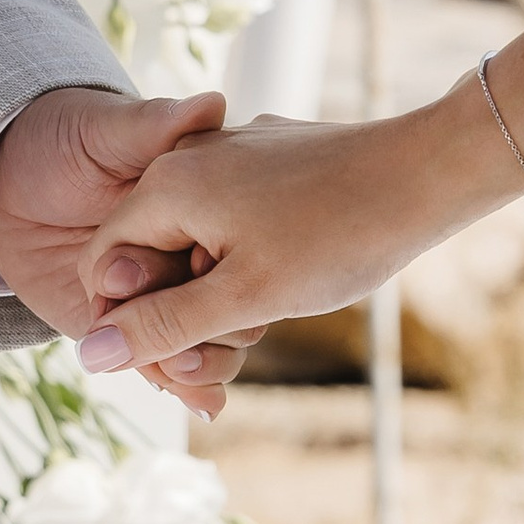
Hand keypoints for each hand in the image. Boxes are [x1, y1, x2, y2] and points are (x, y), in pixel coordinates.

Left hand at [0, 85, 265, 418]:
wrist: (4, 179)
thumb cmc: (61, 139)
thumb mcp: (105, 129)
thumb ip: (153, 124)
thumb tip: (211, 104)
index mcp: (199, 203)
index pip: (232, 239)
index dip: (221, 260)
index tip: (201, 268)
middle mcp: (189, 251)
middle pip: (225, 296)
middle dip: (209, 322)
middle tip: (185, 336)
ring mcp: (162, 292)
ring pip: (203, 336)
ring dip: (201, 360)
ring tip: (193, 377)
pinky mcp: (128, 325)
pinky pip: (163, 360)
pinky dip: (186, 385)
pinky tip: (205, 406)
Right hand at [71, 93, 520, 381]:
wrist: (431, 173)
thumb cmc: (340, 235)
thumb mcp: (244, 297)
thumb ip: (163, 326)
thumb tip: (92, 355)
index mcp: (166, 185)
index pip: (104, 266)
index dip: (128, 326)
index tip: (177, 364)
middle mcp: (188, 160)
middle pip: (148, 259)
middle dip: (181, 316)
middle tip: (237, 351)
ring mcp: (232, 158)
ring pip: (194, 247)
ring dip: (218, 298)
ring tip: (268, 319)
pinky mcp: (269, 164)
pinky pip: (231, 225)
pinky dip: (246, 266)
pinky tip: (290, 284)